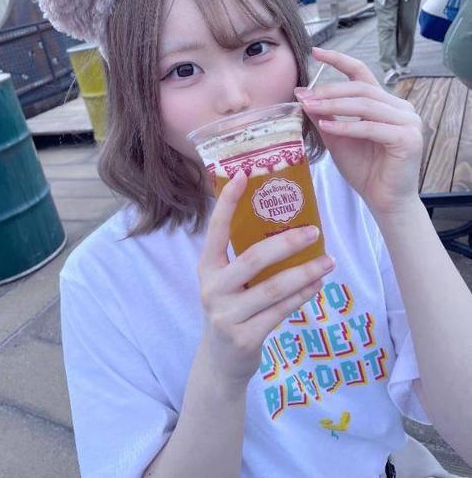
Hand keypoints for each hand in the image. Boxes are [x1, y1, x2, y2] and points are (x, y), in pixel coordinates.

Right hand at [197, 170, 334, 386]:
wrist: (220, 362)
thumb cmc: (231, 309)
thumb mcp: (227, 281)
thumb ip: (244, 257)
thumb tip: (287, 222)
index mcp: (207, 267)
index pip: (216, 229)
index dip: (228, 202)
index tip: (243, 175)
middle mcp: (213, 288)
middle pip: (253, 258)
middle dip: (287, 242)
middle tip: (315, 230)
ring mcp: (227, 314)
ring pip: (273, 287)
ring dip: (306, 272)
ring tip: (328, 260)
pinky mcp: (245, 337)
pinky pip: (281, 311)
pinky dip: (303, 296)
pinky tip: (319, 285)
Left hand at [296, 48, 422, 215]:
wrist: (384, 200)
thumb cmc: (363, 169)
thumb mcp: (337, 138)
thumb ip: (325, 116)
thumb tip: (302, 94)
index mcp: (385, 103)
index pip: (361, 74)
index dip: (339, 61)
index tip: (315, 52)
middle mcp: (400, 107)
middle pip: (361, 89)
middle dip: (329, 91)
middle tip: (304, 96)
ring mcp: (408, 122)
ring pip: (365, 106)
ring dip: (334, 106)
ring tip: (310, 108)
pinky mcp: (408, 139)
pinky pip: (371, 127)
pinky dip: (347, 127)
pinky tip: (328, 128)